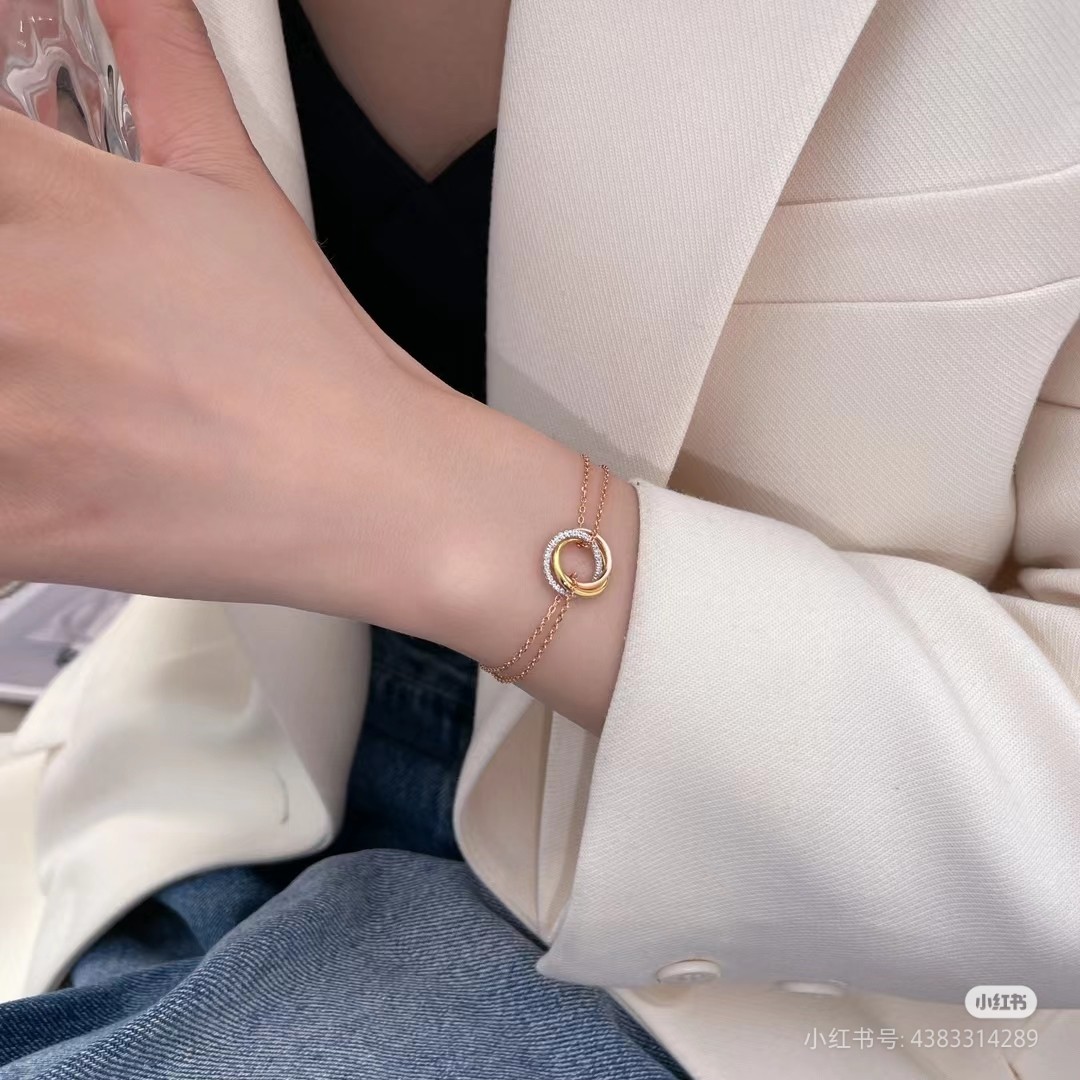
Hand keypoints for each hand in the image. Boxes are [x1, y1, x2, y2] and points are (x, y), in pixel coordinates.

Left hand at [0, 0, 456, 612]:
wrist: (368, 488)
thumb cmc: (311, 356)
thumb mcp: (234, 184)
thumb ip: (163, 59)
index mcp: (51, 196)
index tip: (24, 236)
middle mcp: (13, 292)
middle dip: (8, 306)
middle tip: (48, 329)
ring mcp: (8, 413)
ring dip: (3, 389)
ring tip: (48, 398)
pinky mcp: (17, 518)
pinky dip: (6, 493)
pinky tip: (52, 468)